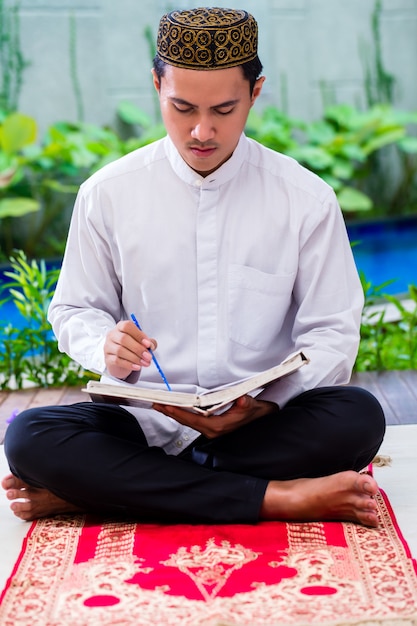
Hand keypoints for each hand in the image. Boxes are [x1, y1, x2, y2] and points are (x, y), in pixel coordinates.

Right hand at [104, 320, 156, 379]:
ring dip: (135, 358)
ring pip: (120, 351)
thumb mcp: (140, 341)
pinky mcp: (107, 358)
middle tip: (148, 356)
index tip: (148, 344)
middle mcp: (112, 335)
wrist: (119, 360)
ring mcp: (108, 347)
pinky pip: (117, 361)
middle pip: (123, 339)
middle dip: (138, 349)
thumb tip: (151, 345)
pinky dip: (129, 364)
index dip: (138, 335)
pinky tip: (137, 367)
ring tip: (145, 363)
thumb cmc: (131, 347)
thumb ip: (148, 342)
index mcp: (121, 327)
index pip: (127, 326)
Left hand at [153, 395, 277, 438]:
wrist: (262, 417)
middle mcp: (212, 430)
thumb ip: (246, 403)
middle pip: (186, 421)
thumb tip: (241, 399)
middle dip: (171, 412)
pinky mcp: (212, 427)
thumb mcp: (252, 405)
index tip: (166, 405)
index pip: (193, 419)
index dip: (178, 412)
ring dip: (174, 413)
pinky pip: (192, 420)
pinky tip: (176, 409)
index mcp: (218, 427)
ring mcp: (211, 430)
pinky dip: (182, 414)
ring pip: (188, 421)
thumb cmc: (256, 411)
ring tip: (162, 405)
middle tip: (156, 403)